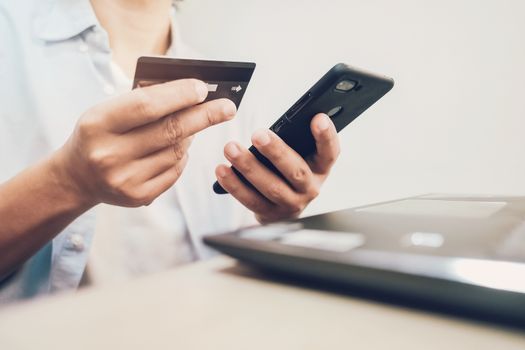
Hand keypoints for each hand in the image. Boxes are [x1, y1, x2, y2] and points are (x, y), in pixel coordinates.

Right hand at [56, 79, 235, 206]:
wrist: (77, 177)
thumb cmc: (100, 134)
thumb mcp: (107, 111)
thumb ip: (143, 102)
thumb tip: (193, 95)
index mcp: (98, 124)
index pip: (147, 105)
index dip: (179, 94)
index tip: (204, 88)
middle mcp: (109, 154)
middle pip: (170, 131)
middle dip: (204, 116)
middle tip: (228, 107)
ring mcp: (124, 179)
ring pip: (176, 152)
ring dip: (190, 136)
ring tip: (192, 125)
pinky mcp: (137, 197)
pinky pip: (174, 172)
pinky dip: (181, 157)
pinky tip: (178, 149)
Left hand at [215, 113, 339, 222]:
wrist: (283, 208)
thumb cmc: (289, 170)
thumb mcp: (300, 155)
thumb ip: (296, 140)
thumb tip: (281, 122)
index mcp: (320, 168)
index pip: (330, 152)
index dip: (326, 136)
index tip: (318, 118)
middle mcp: (310, 188)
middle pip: (296, 171)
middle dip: (276, 152)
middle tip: (257, 134)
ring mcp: (291, 204)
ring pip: (270, 186)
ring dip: (249, 166)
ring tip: (230, 148)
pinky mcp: (270, 215)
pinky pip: (250, 200)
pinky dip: (234, 184)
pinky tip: (222, 170)